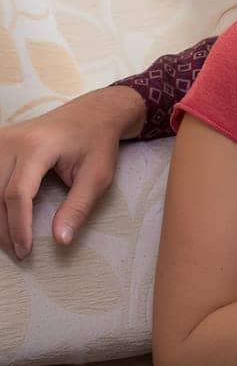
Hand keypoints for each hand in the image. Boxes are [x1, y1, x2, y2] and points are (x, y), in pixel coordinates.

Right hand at [0, 86, 144, 259]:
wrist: (92, 114)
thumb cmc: (97, 144)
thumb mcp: (98, 176)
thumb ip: (78, 207)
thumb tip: (60, 240)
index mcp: (38, 147)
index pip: (17, 194)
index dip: (18, 226)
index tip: (25, 250)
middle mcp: (12, 141)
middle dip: (4, 227)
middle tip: (18, 251)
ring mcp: (1, 140)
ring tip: (9, 239)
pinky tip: (2, 218)